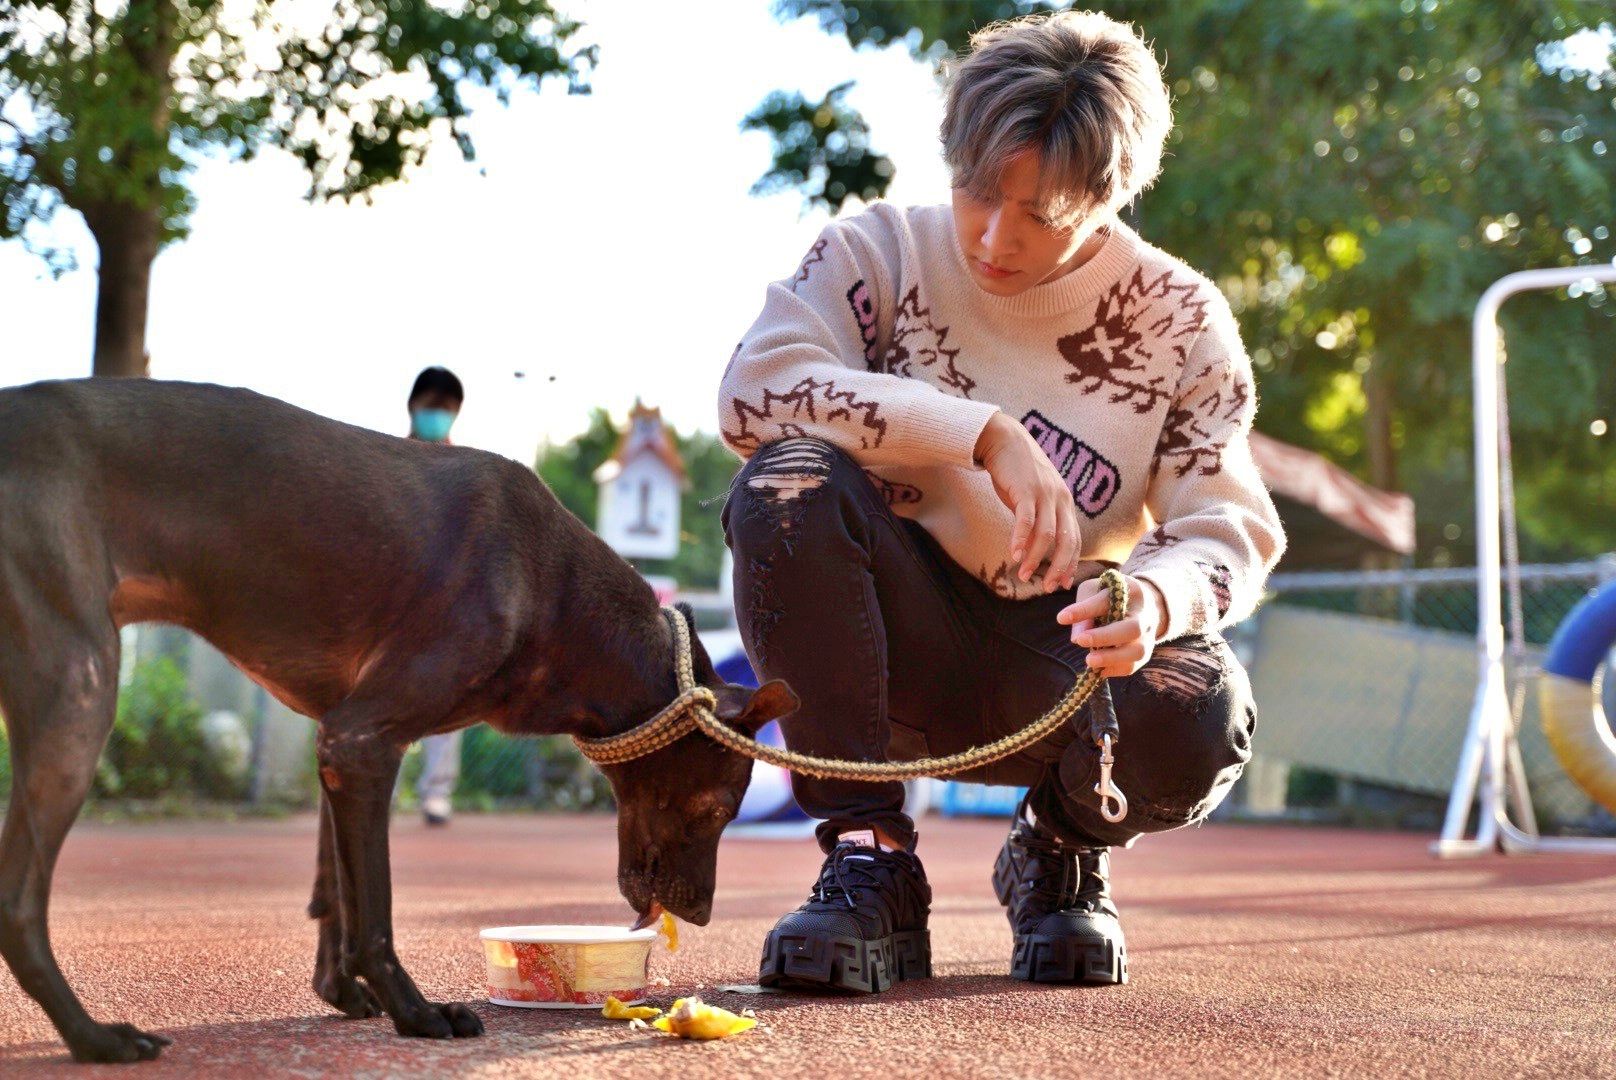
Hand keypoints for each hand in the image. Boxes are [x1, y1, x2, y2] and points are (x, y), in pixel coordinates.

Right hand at [973, 412, 1080, 592]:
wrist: (1004, 439)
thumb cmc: (1017, 472)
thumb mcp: (1035, 496)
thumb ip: (1040, 518)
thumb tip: (1037, 546)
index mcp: (1065, 502)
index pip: (1074, 539)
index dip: (1070, 563)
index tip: (1061, 583)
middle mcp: (1060, 499)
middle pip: (1066, 541)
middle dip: (1058, 568)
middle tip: (1047, 587)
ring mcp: (1044, 494)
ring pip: (1046, 535)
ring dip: (1036, 558)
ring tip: (1025, 575)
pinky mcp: (1025, 490)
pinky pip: (1026, 520)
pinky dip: (1021, 540)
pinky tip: (1014, 555)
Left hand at [1057, 574, 1167, 677]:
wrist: (1144, 605)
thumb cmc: (1111, 597)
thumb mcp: (1095, 591)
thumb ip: (1083, 609)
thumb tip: (1076, 639)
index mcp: (1131, 592)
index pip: (1106, 601)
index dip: (1084, 610)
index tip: (1062, 618)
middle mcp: (1144, 615)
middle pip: (1132, 629)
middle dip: (1105, 637)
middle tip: (1081, 641)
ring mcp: (1148, 636)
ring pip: (1138, 651)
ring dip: (1112, 658)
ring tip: (1089, 661)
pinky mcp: (1145, 653)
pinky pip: (1133, 665)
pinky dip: (1115, 670)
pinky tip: (1099, 669)